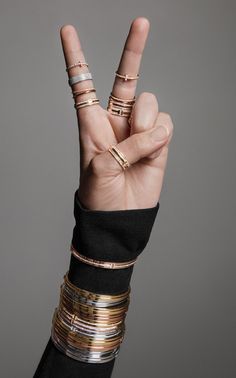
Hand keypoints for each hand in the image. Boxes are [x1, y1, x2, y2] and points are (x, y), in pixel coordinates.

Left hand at [60, 17, 173, 209]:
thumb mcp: (100, 168)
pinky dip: (160, 134)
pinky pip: (165, 122)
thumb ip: (127, 146)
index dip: (75, 57)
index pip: (82, 83)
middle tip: (141, 21)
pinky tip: (153, 149)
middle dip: (133, 49)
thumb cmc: (98, 195)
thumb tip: (156, 131)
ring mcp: (139, 129)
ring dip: (145, 123)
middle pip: (125, 77)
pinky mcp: (159, 140)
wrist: (120, 216)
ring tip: (139, 148)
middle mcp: (116, 120)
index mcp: (91, 122)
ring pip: (149, 102)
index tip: (67, 30)